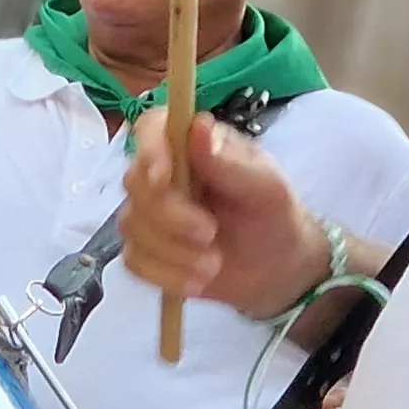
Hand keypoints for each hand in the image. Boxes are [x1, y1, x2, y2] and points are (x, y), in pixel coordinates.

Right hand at [118, 108, 326, 318]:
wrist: (276, 269)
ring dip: (175, 251)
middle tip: (211, 234)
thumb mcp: (267, 188)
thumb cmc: (273, 215)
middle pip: (136, 182)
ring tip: (214, 264)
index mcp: (191, 145)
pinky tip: (197, 281)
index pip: (151, 129)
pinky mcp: (144, 249)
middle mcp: (163, 172)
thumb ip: (231, 163)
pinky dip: (167, 275)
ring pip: (132, 225)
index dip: (149, 150)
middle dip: (171, 215)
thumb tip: (199, 127)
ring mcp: (148, 212)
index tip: (164, 178)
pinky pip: (134, 260)